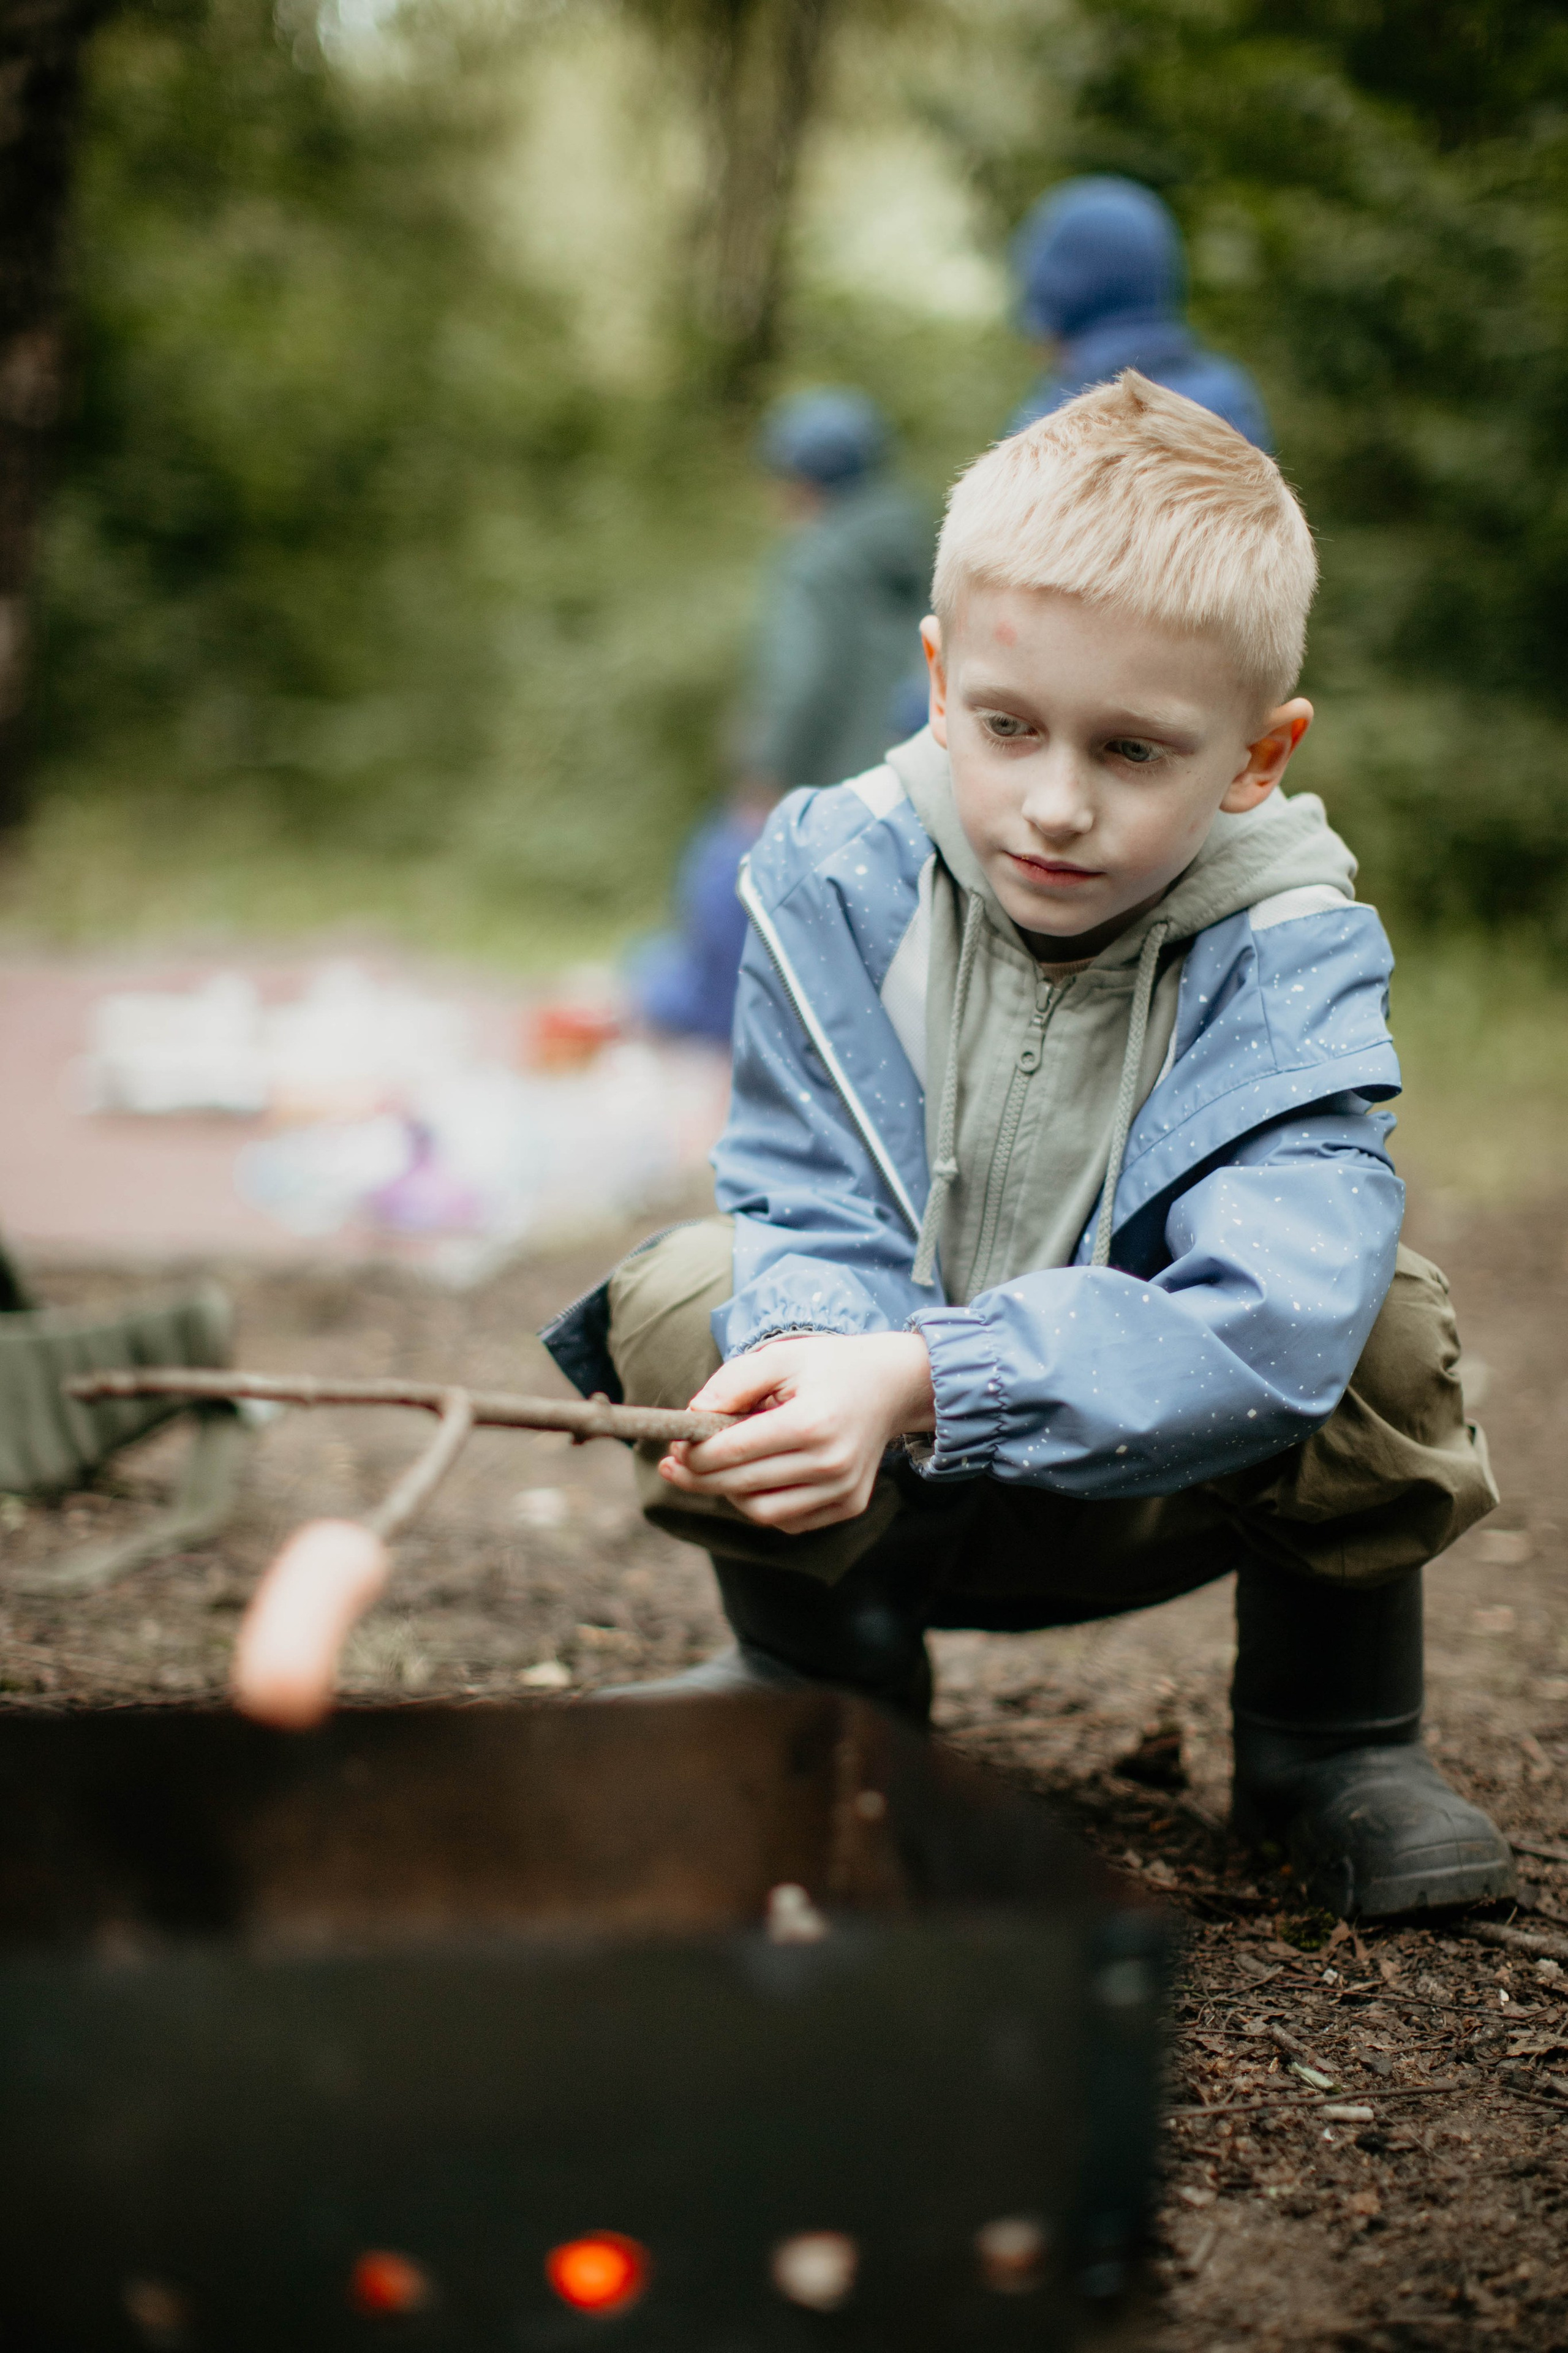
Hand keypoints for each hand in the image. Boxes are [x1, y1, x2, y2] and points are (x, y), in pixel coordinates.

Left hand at [658, 1332, 934, 1534]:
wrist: (892, 1385)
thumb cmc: (828, 1367)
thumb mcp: (780, 1356)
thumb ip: (732, 1381)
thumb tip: (691, 1417)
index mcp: (812, 1422)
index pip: (732, 1452)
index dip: (692, 1454)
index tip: (673, 1445)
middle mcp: (832, 1463)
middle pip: (741, 1485)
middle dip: (697, 1477)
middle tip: (674, 1464)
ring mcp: (844, 1490)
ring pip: (761, 1512)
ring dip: (728, 1494)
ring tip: (716, 1469)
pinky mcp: (850, 1505)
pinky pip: (788, 1521)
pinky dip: (762, 1504)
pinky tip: (755, 1478)